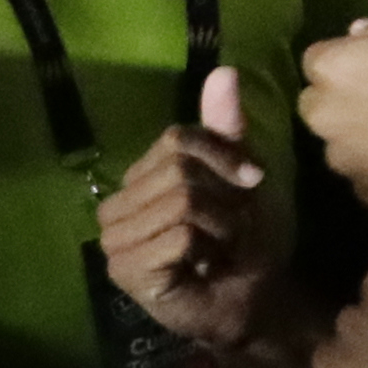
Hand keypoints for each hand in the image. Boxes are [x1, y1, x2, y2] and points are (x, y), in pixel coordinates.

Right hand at [96, 67, 285, 351]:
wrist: (252, 297)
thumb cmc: (240, 240)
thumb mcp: (238, 175)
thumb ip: (224, 128)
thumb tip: (223, 71)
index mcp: (137, 179)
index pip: (175, 139)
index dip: (223, 155)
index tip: (252, 179)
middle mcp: (115, 208)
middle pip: (179, 170)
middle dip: (224, 197)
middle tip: (228, 227)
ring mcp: (115, 242)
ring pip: (182, 202)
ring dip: (221, 224)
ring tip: (216, 247)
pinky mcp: (126, 272)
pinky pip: (180, 235)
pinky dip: (209, 247)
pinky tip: (203, 267)